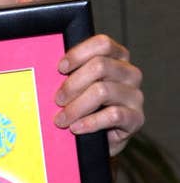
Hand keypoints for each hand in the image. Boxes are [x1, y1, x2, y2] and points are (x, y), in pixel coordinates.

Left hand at [53, 34, 143, 156]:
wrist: (99, 139)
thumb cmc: (86, 105)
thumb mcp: (79, 85)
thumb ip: (70, 73)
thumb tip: (46, 68)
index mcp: (117, 57)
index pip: (103, 43)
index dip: (79, 53)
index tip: (60, 68)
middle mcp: (130, 73)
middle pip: (100, 66)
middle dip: (73, 84)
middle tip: (57, 99)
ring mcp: (135, 95)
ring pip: (103, 91)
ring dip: (76, 107)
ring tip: (62, 119)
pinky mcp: (137, 118)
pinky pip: (113, 115)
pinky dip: (90, 122)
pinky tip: (76, 127)